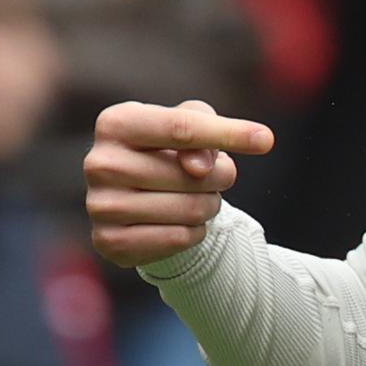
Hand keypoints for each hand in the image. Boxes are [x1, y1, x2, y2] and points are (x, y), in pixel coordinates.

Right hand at [84, 100, 273, 267]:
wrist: (137, 193)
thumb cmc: (169, 147)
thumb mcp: (190, 123)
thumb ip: (203, 128)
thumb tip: (199, 168)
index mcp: (115, 123)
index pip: (181, 128)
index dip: (228, 134)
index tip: (266, 140)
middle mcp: (99, 163)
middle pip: (192, 175)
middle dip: (221, 176)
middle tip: (214, 176)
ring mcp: (100, 205)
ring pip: (190, 210)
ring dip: (209, 205)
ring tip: (197, 197)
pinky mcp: (108, 242)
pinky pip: (178, 239)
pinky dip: (195, 232)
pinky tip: (182, 222)